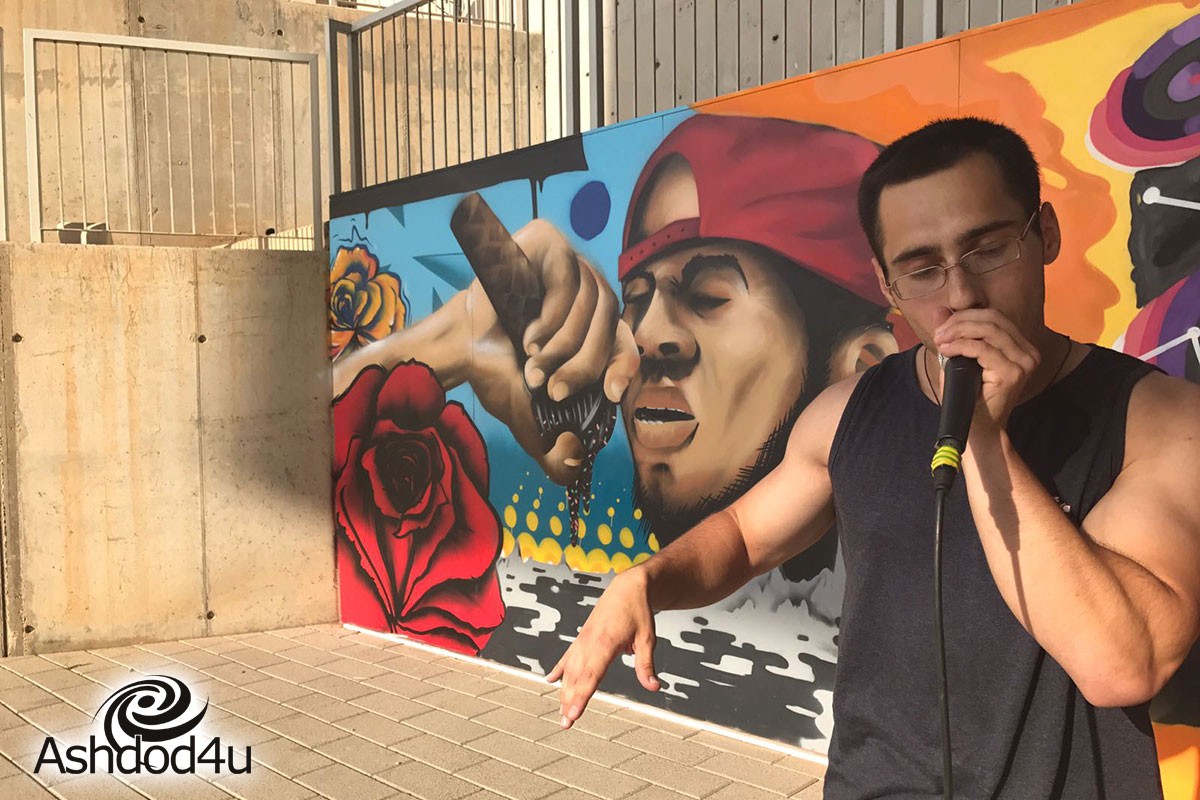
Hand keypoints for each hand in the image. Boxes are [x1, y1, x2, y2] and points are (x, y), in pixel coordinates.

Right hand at [464, 219, 638, 484]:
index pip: (627, 344)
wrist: (457, 345)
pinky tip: (530, 333)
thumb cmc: (497, 373)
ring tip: (532, 361)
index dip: (624, 367)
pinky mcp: (550, 243)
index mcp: (595, 329)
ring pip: (592, 303)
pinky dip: (554, 314)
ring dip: (563, 345)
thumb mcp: (530, 420)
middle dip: (584, 366)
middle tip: (551, 389)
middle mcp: (589, 295)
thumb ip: (554, 452)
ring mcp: (572, 265)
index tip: (610, 394)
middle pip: (611, 325)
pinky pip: (570, 279)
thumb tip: (578, 459)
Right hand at [546, 569, 660, 728]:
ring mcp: (582, 640)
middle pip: (576, 677)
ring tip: (561, 712)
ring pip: (568, 670)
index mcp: (605, 644)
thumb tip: (654, 686)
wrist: (627, 588)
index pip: (590, 676)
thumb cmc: (638, 612)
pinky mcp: (581, 637)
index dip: (581, 697)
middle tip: (565, 723)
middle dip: (569, 701)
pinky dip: (558, 669)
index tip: (573, 714)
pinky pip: (566, 656)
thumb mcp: (647, 638)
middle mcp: (589, 643)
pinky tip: (550, 681)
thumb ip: (646, 665)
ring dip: (564, 691)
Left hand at [931, 308, 1040, 430]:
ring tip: (940, 340)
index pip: (994, 317)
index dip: (966, 315)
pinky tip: (947, 350)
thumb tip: (939, 309)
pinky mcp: (1013, 374)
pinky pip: (984, 349)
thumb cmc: (969, 395)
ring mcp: (1023, 363)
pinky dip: (961, 345)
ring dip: (958, 331)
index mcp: (1019, 345)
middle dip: (960, 321)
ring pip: (989, 330)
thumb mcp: (957, 358)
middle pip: (993, 319)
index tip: (941, 326)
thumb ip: (952, 334)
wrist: (978, 428)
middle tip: (939, 333)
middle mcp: (1027, 352)